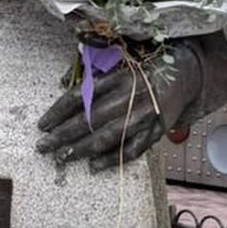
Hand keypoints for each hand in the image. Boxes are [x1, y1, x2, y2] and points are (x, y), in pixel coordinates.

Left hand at [35, 41, 203, 170]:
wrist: (184, 75)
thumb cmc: (144, 69)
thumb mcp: (118, 61)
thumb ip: (91, 72)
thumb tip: (61, 81)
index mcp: (117, 77)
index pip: (80, 96)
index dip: (58, 112)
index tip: (42, 125)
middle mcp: (130, 96)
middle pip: (90, 119)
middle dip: (63, 135)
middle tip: (44, 147)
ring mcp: (144, 116)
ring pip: (108, 136)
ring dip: (83, 149)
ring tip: (62, 157)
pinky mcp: (155, 131)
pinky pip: (131, 150)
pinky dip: (112, 159)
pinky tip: (94, 165)